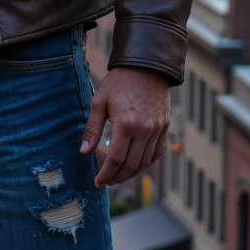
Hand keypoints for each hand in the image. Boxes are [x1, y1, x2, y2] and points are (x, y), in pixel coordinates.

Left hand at [80, 66, 169, 187]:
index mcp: (125, 124)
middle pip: (131, 164)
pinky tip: (135, 166)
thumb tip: (84, 151)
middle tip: (107, 182)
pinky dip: (146, 163)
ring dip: (131, 174)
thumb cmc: (119, 82)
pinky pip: (156, 152)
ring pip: (145, 162)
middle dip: (117, 177)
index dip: (106, 174)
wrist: (147, 67)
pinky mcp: (165, 127)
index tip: (98, 182)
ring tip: (119, 177)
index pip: (116, 159)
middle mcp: (144, 130)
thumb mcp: (99, 102)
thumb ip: (92, 129)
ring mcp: (157, 129)